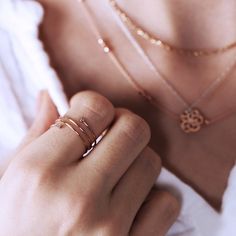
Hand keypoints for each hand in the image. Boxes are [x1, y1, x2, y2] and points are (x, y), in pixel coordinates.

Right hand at [0, 91, 179, 235]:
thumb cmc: (14, 227)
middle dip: (124, 124)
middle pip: (134, 129)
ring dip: (137, 161)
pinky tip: (131, 204)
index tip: (92, 114)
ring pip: (152, 162)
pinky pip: (166, 203)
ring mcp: (110, 228)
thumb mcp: (11, 179)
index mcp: (40, 172)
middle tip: (112, 135)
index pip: (95, 109)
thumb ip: (36, 134)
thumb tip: (49, 96)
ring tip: (117, 173)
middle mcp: (78, 197)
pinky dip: (153, 197)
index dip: (96, 103)